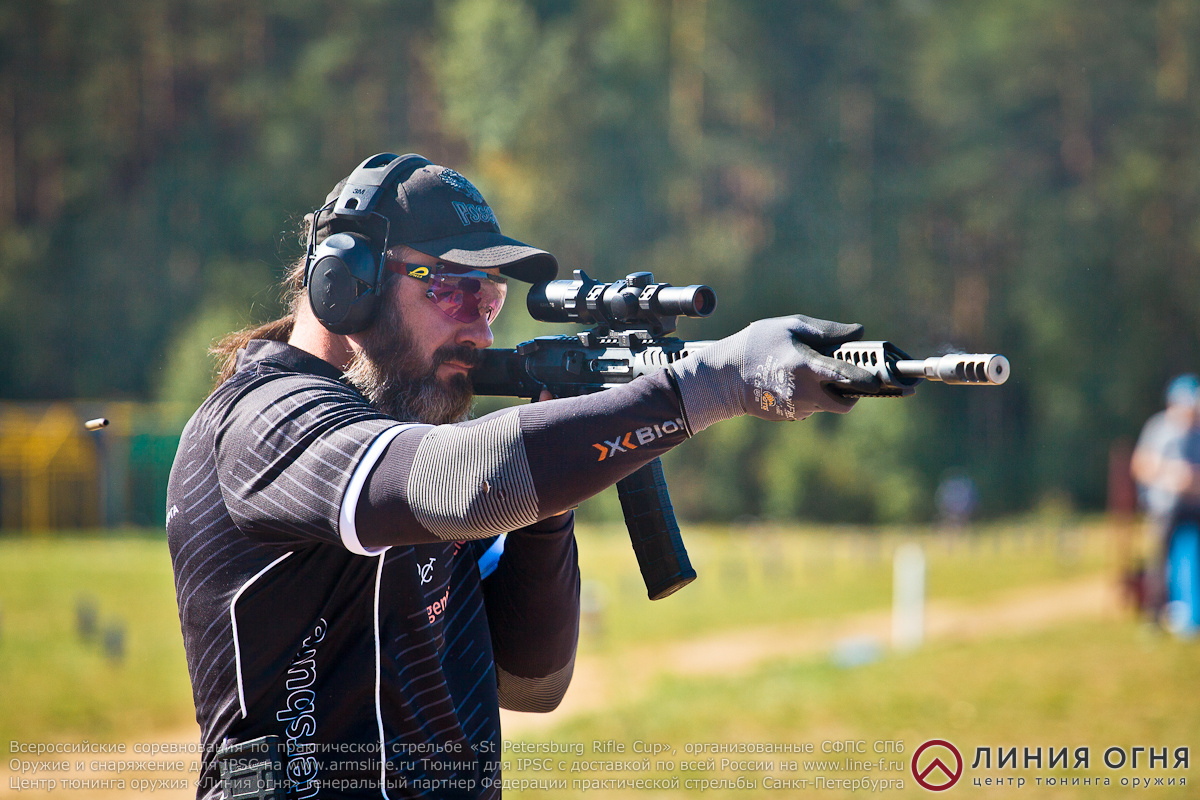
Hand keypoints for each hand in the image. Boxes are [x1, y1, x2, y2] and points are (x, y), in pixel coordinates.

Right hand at [669, 314, 880, 432]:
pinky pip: (810, 409)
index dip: (870, 378)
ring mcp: (797, 408)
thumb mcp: (790, 326)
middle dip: (855, 393)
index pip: (848, 376)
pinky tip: (791, 383)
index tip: (884, 378)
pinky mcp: (788, 417)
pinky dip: (810, 398)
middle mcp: (805, 392)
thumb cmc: (757, 344)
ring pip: (827, 406)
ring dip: (828, 392)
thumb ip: (827, 331)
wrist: (722, 377)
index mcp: (807, 365)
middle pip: (846, 403)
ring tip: (808, 373)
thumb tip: (858, 333)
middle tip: (853, 379)